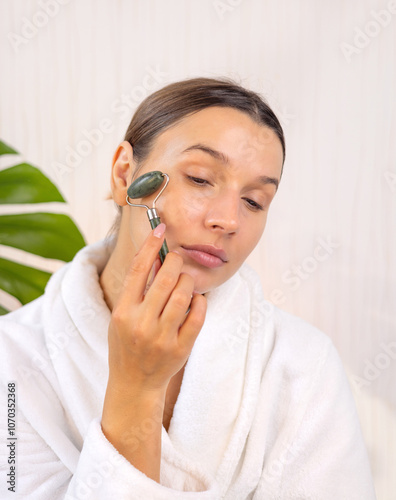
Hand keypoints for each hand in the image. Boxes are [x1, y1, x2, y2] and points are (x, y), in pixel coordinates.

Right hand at [106, 222, 206, 394]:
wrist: (134, 384)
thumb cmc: (126, 345)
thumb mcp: (121, 317)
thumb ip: (136, 290)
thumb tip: (156, 259)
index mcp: (123, 312)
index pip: (138, 270)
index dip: (151, 245)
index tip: (161, 228)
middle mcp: (142, 323)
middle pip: (165, 278)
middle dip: (175, 261)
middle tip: (177, 258)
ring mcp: (162, 337)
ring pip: (184, 294)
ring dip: (188, 280)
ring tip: (185, 280)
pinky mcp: (181, 348)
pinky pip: (197, 316)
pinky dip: (199, 302)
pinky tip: (194, 300)